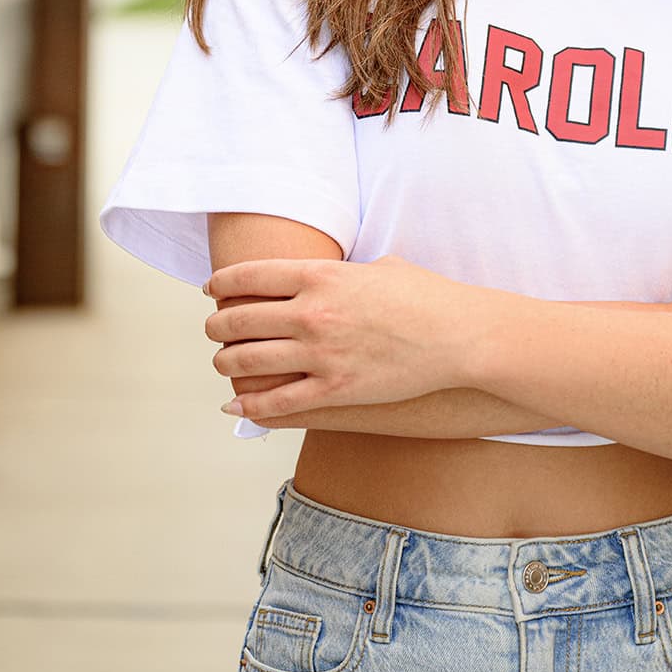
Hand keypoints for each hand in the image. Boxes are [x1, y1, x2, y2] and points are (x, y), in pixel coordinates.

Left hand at [203, 253, 480, 420]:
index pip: (248, 276)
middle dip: (217, 325)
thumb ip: (343, 271)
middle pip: (238, 319)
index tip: (211, 289)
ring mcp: (321, 354)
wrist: (460, 337)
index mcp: (321, 275)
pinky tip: (237, 404)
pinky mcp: (335, 391)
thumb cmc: (426, 296)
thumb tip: (327, 276)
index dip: (220, 282)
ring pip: (247, 361)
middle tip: (214, 328)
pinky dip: (249, 405)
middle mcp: (312, 313)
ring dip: (226, 362)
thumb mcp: (379, 266)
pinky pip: (277, 402)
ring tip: (224, 361)